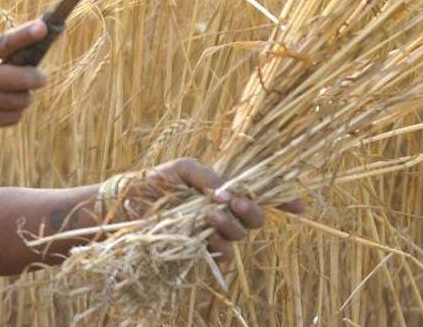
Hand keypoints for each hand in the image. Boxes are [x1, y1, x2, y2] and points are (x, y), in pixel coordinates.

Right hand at [0, 20, 48, 158]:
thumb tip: (32, 45)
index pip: (4, 42)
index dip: (26, 35)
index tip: (43, 28)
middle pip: (27, 77)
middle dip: (37, 77)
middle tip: (37, 77)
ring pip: (24, 99)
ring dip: (22, 96)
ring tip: (7, 93)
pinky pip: (16, 116)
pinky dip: (13, 112)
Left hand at [127, 158, 304, 266]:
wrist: (123, 206)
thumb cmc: (151, 183)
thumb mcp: (182, 168)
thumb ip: (208, 174)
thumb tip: (229, 189)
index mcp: (221, 190)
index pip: (257, 195)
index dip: (282, 200)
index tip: (299, 206)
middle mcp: (222, 212)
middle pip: (255, 218)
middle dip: (251, 210)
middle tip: (232, 201)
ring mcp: (211, 233)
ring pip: (240, 236)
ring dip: (230, 225)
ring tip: (209, 214)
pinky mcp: (199, 252)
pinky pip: (222, 255)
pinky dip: (219, 245)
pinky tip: (206, 234)